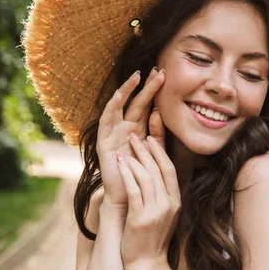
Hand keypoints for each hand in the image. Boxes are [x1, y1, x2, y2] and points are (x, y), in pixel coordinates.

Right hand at [96, 68, 165, 216]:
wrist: (128, 200)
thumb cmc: (143, 177)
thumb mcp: (154, 152)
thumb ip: (158, 135)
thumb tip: (158, 112)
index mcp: (138, 131)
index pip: (147, 106)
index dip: (154, 91)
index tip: (165, 74)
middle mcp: (124, 129)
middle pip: (135, 103)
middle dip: (145, 86)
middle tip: (155, 69)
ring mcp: (112, 135)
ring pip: (119, 108)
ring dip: (127, 91)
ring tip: (137, 76)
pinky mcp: (103, 143)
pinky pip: (106, 122)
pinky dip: (112, 108)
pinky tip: (119, 96)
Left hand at [116, 124, 180, 269]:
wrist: (147, 264)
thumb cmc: (152, 238)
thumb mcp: (164, 214)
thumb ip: (162, 195)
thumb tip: (154, 173)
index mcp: (176, 201)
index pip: (170, 170)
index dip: (160, 152)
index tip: (150, 139)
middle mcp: (169, 204)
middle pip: (158, 170)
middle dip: (146, 151)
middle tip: (135, 137)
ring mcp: (156, 211)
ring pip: (146, 177)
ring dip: (134, 160)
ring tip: (123, 150)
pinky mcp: (140, 218)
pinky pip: (134, 191)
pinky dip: (127, 175)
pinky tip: (120, 165)